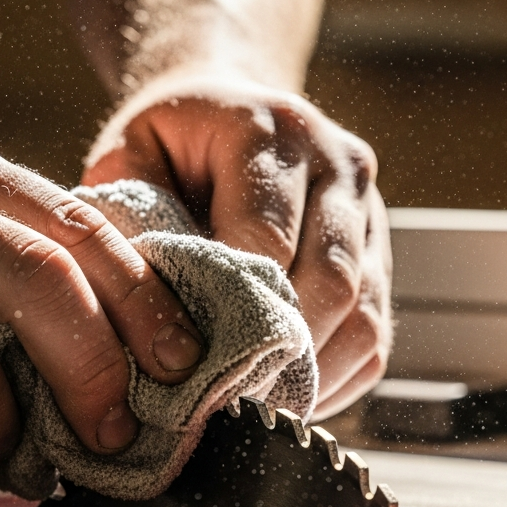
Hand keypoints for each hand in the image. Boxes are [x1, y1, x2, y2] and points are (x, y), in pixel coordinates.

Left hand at [83, 74, 391, 420]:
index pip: (266, 240)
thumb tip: (131, 306)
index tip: (193, 367)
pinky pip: (376, 327)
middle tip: (226, 402)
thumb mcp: (128, 154)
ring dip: (314, 370)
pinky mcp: (380, 245)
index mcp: (270, 131)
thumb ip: (126, 216)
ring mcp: (369, 206)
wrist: (227, 99)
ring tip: (257, 407)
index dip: (233, 311)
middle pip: (329, 281)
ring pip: (364, 310)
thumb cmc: (171, 138)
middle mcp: (336, 163)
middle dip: (278, 353)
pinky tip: (289, 391)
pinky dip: (337, 371)